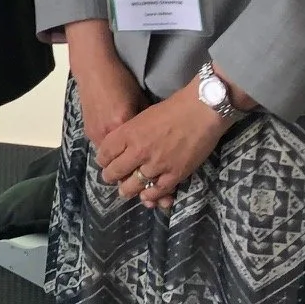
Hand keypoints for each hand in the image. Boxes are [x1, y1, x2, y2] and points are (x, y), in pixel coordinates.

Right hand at [65, 19, 143, 148]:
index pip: (137, 149)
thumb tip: (156, 135)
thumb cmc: (120, 80)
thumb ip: (146, 119)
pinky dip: (111, 148)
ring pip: (110, 155)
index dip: (146, 154)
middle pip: (121, 156)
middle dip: (131, 160)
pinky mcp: (88, 131)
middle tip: (143, 161)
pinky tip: (118, 142)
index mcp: (122, 124)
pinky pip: (101, 146)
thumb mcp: (140, 98)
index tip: (154, 157)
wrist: (94, 70)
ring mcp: (95, 133)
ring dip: (119, 156)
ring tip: (130, 154)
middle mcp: (106, 132)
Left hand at [96, 83, 231, 209]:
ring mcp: (157, 165)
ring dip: (127, 190)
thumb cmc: (172, 108)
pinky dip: (150, 195)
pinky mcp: (175, 174)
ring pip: (134, 185)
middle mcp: (138, 151)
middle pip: (115, 171)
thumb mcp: (142, 115)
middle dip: (111, 177)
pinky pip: (157, 190)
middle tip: (111, 178)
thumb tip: (122, 144)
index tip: (104, 163)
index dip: (102, 160)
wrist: (201, 111)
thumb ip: (130, 131)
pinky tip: (146, 196)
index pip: (105, 153)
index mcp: (128, 133)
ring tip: (125, 191)